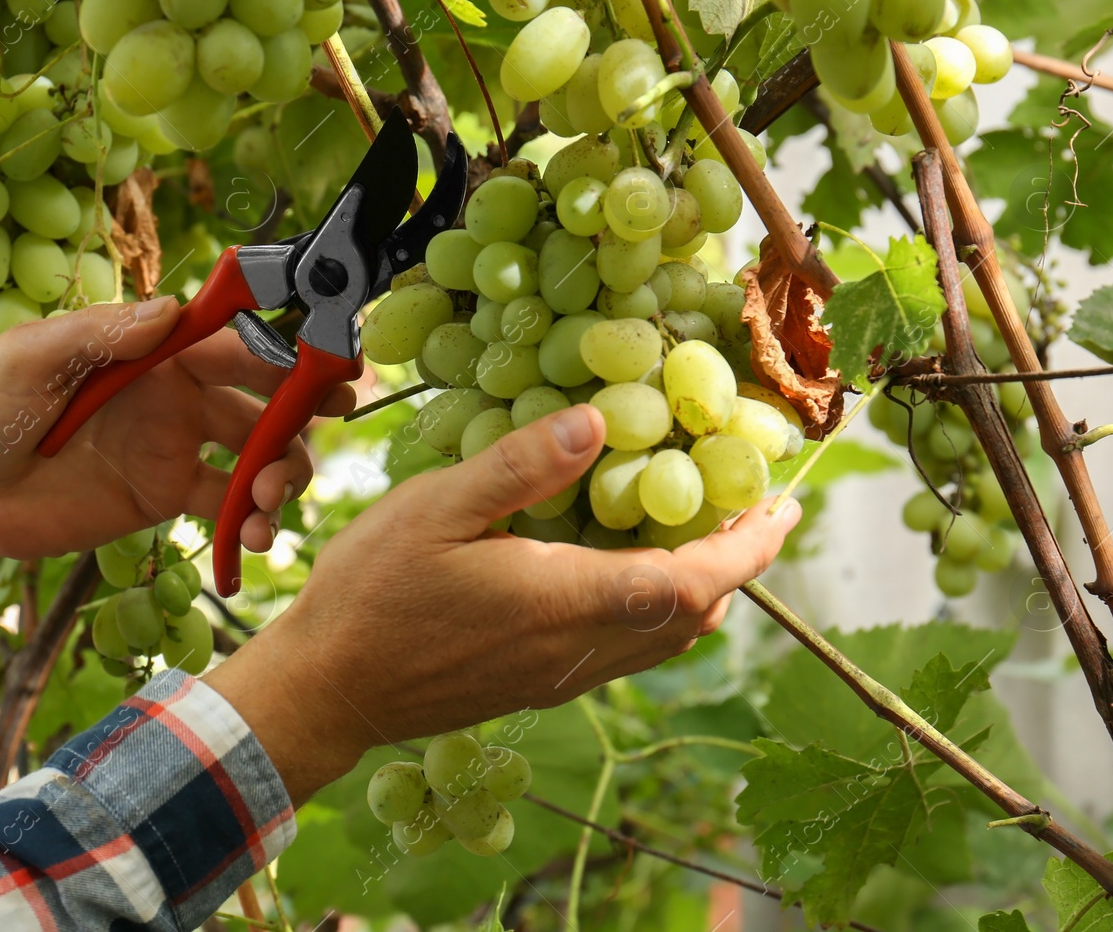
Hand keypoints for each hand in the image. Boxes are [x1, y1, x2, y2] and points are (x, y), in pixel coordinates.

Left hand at [0, 298, 355, 582]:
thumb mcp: (30, 359)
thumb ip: (99, 336)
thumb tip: (172, 310)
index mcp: (152, 351)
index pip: (233, 340)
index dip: (285, 346)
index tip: (331, 360)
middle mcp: (178, 394)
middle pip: (263, 396)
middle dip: (306, 407)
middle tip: (333, 419)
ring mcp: (177, 446)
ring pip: (258, 453)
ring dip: (283, 471)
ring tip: (271, 502)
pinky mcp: (167, 497)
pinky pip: (227, 506)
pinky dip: (252, 521)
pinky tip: (254, 539)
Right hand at [205, 404, 801, 804]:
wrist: (329, 689)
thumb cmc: (372, 590)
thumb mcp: (436, 507)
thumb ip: (521, 467)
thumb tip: (601, 423)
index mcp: (561, 602)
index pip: (688, 583)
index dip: (746, 548)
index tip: (783, 507)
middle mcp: (576, 650)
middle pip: (690, 617)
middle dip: (737, 565)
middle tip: (757, 509)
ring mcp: (559, 677)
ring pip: (663, 643)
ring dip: (701, 591)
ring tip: (709, 535)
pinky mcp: (538, 688)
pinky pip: (626, 653)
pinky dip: (656, 611)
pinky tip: (630, 573)